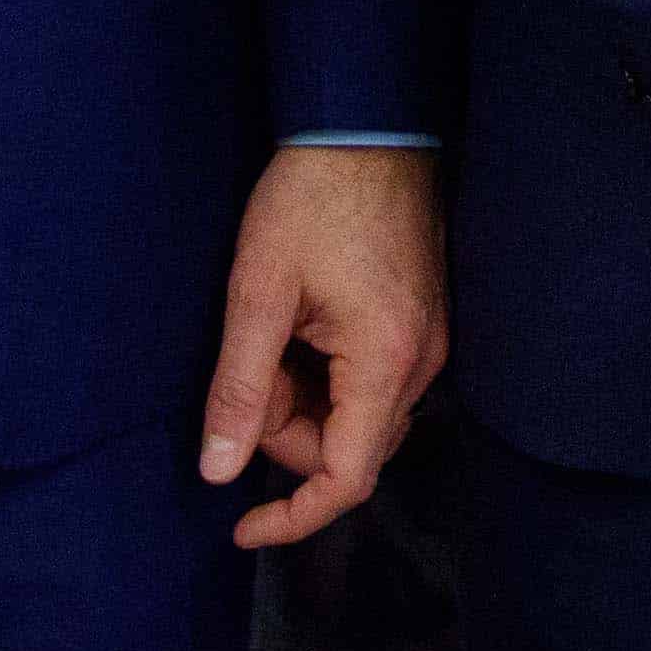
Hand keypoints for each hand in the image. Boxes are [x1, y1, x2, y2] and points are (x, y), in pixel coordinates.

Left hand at [200, 144, 447, 548]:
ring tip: (269, 338)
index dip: (294, 515)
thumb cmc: (310, 198)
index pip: (347, 479)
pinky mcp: (424, 320)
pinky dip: (328, 377)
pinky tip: (299, 329)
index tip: (242, 526)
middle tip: (243, 378)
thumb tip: (219, 471)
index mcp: (385, 362)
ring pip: (359, 416)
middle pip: (350, 448)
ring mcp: (430, 341)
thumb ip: (240, 388)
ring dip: (306, 403)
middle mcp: (423, 362)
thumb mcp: (257, 292)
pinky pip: (373, 381)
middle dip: (287, 434)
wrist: (368, 124)